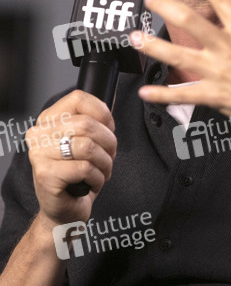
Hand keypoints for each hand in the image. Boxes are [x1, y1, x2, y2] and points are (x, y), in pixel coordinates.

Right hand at [26, 91, 116, 229]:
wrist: (63, 212)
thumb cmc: (77, 175)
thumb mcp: (83, 140)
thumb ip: (92, 120)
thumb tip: (112, 99)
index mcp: (48, 120)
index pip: (78, 98)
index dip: (102, 113)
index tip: (109, 129)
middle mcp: (38, 134)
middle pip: (87, 124)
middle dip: (109, 142)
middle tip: (110, 156)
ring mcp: (39, 155)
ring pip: (88, 146)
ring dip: (105, 162)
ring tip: (103, 171)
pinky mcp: (46, 176)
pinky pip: (85, 168)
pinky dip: (97, 177)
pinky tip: (93, 183)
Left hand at [132, 0, 230, 168]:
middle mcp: (228, 49)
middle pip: (191, 23)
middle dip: (168, 8)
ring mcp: (219, 73)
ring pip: (179, 57)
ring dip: (154, 47)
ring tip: (132, 38)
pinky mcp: (215, 96)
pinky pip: (184, 96)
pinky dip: (163, 94)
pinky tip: (144, 92)